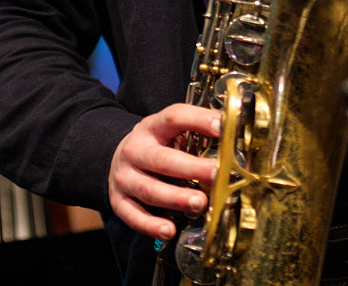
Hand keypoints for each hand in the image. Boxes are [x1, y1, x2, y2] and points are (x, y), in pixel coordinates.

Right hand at [108, 103, 219, 241]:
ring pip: (149, 189)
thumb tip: (232, 142)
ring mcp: (124, 177)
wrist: (115, 157)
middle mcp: (135, 150)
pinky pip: (133, 216)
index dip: (198, 120)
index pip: (174, 118)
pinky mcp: (119, 201)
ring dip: (176, 198)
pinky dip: (151, 225)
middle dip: (191, 168)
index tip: (221, 127)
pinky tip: (169, 230)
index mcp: (152, 127)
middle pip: (162, 159)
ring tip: (200, 204)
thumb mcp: (169, 132)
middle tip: (215, 174)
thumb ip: (193, 134)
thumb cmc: (155, 145)